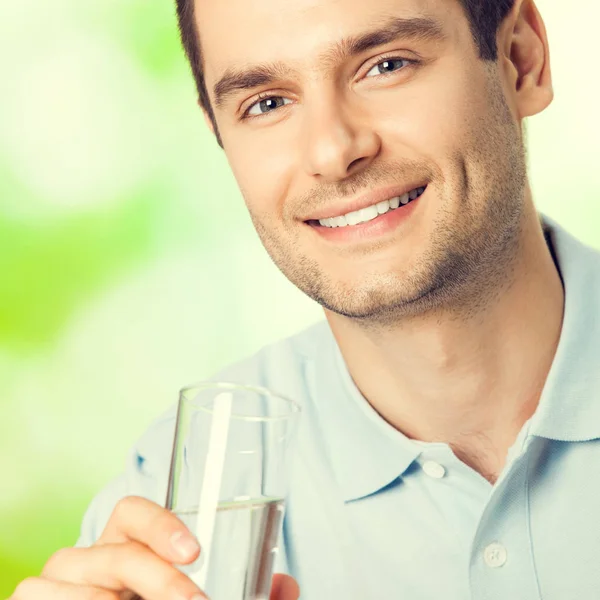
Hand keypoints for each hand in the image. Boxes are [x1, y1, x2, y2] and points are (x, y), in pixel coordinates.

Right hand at [9, 495, 299, 599]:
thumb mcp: (197, 599)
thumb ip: (246, 590)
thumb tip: (289, 583)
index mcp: (125, 544)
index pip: (131, 512)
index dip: (159, 523)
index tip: (194, 550)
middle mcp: (88, 557)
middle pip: (116, 551)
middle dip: (158, 581)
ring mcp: (57, 584)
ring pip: (80, 584)